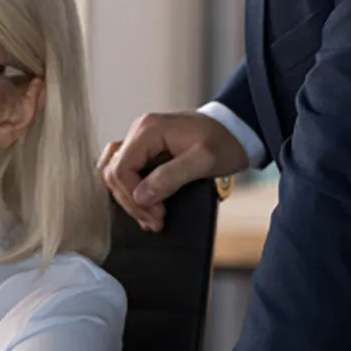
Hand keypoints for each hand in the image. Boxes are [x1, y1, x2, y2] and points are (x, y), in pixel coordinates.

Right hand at [99, 113, 247, 231]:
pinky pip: (127, 171)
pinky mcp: (147, 151)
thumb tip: (141, 196)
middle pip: (114, 172)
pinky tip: (147, 207)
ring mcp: (141, 141)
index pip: (121, 168)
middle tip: (155, 220)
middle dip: (131, 201)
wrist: (236, 132)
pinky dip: (132, 191)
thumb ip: (170, 177)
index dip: (133, 196)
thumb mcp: (203, 161)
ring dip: (128, 197)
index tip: (157, 214)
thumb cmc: (223, 142)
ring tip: (149, 217)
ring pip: (115, 172)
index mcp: (148, 129)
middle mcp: (139, 132)